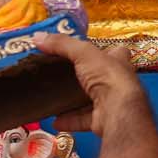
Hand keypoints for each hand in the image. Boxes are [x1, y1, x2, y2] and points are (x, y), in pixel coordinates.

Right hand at [32, 31, 147, 139]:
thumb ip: (62, 44)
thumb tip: (39, 37)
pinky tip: (55, 120)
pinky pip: (84, 120)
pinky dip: (70, 120)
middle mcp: (117, 82)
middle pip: (101, 77)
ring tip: (55, 98)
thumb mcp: (83, 53)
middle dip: (85, 76)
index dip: (103, 50)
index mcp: (118, 61)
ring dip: (74, 101)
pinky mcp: (103, 120)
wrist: (118, 112)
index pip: (115, 52)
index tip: (86, 50)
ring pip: (91, 100)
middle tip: (63, 75)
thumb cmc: (109, 77)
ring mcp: (111, 102)